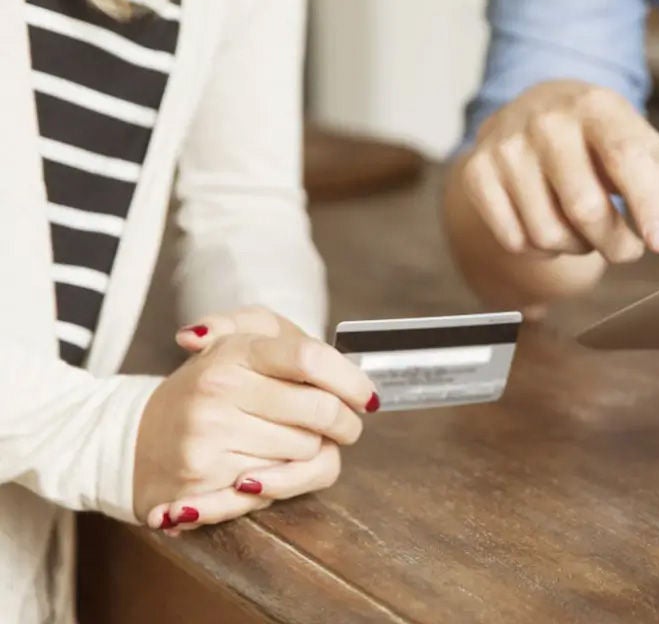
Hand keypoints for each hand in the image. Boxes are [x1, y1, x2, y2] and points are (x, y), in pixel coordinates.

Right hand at [133, 309, 375, 529]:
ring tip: (284, 443)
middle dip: (342, 424)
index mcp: (236, 351)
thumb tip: (195, 335)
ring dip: (310, 453)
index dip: (351, 380)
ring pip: (308, 452)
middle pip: (322, 411)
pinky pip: (279, 486)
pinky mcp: (203, 476)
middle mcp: (220, 388)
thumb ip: (251, 323)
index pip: (310, 359)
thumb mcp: (234, 339)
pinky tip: (263, 471)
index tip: (366, 397)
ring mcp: (209, 433)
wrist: (140, 438)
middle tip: (340, 426)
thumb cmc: (209, 387)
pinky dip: (283, 482)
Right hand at [457, 80, 658, 261]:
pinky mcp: (477, 172)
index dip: (646, 205)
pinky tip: (552, 224)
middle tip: (627, 249)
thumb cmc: (603, 141)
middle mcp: (546, 121)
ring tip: (586, 229)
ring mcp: (506, 146)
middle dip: (615, 244)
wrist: (538, 111)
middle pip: (584, 207)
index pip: (623, 158)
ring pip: (547, 233)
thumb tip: (658, 231)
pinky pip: (515, 240)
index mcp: (596, 106)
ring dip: (578, 246)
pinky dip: (541, 249)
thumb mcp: (644, 146)